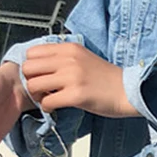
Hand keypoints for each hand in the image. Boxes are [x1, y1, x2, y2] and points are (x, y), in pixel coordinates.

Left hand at [21, 43, 139, 118]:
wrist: (128, 91)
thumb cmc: (106, 78)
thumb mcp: (83, 58)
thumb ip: (62, 58)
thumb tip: (38, 66)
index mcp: (69, 48)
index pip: (32, 53)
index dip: (33, 67)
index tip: (41, 76)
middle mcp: (69, 59)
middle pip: (28, 68)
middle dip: (31, 81)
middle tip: (42, 89)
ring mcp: (72, 77)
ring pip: (33, 85)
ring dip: (37, 95)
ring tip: (49, 98)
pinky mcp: (76, 95)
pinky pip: (46, 102)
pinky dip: (47, 107)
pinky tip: (57, 107)